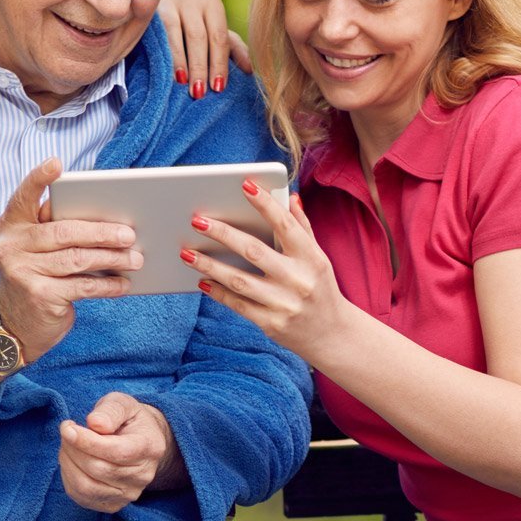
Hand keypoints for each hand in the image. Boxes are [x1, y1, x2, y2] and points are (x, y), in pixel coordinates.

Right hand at [0, 158, 142, 361]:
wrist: (15, 326)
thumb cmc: (37, 278)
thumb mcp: (37, 251)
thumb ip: (58, 232)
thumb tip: (110, 223)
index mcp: (12, 226)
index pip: (24, 197)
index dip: (39, 179)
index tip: (56, 164)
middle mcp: (12, 246)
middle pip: (64, 232)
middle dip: (102, 232)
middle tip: (130, 234)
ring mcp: (23, 272)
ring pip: (77, 259)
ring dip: (112, 258)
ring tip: (136, 258)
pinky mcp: (39, 296)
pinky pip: (82, 286)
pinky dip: (108, 285)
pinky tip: (124, 284)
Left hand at [58, 391, 184, 511]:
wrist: (142, 442)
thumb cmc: (129, 420)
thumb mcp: (123, 404)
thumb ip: (111, 410)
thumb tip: (94, 423)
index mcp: (150, 447)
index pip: (116, 452)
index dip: (87, 441)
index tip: (67, 427)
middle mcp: (143, 475)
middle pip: (98, 469)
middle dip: (74, 449)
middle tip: (67, 431)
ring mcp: (130, 493)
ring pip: (87, 487)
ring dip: (68, 464)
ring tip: (68, 445)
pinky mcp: (114, 505)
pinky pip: (81, 497)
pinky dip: (69, 478)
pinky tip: (71, 461)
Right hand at [157, 0, 251, 97]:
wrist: (149, 15)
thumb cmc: (187, 28)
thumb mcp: (211, 35)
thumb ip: (232, 48)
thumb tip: (250, 70)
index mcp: (211, 1)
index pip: (219, 36)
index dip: (219, 63)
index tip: (218, 88)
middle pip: (199, 36)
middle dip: (201, 66)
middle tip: (201, 92)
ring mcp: (168, 0)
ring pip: (177, 35)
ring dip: (182, 63)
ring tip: (184, 86)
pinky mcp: (148, 9)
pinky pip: (158, 34)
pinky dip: (164, 54)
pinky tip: (166, 71)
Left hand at [182, 182, 350, 358]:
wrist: (333, 335)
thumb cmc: (321, 289)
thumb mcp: (319, 258)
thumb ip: (303, 228)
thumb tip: (290, 197)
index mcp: (312, 258)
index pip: (286, 225)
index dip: (265, 204)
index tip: (245, 185)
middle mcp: (299, 280)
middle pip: (254, 251)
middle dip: (223, 233)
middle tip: (197, 220)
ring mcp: (284, 304)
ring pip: (239, 281)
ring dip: (210, 265)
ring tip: (186, 253)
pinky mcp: (271, 324)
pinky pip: (238, 305)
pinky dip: (218, 292)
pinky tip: (202, 280)